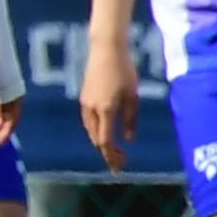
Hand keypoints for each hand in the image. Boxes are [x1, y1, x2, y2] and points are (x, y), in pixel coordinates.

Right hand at [80, 34, 138, 170]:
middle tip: (120, 160)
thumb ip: (130, 119)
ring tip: (113, 149)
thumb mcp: (133, 96)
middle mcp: (91, 109)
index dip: (111, 156)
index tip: (120, 167)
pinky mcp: (83, 97)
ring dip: (101, 141)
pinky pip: (88, 120)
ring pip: (90, 130)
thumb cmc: (124, 71)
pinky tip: (105, 130)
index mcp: (105, 110)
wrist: (105, 49)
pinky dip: (96, 130)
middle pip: (96, 138)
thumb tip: (128, 140)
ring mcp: (85, 103)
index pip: (105, 141)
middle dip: (106, 151)